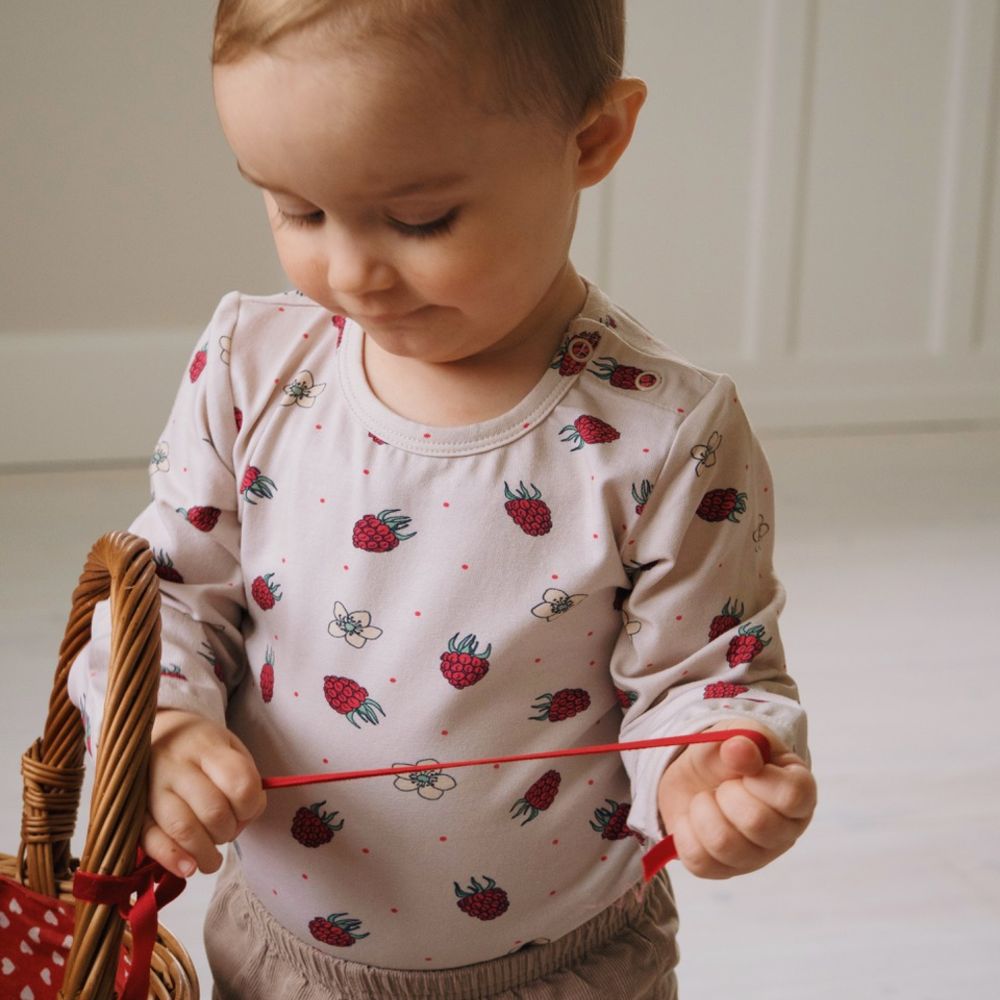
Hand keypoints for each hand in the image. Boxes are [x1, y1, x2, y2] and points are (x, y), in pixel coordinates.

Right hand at [141, 709, 266, 877]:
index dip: (251, 805)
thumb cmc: (201, 747)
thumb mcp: (231, 748)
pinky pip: (150, 840)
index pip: (239, 782)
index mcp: (207, 746)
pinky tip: (188, 867)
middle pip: (213, 810)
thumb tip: (243, 821)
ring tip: (211, 858)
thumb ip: (244, 781)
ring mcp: (150, 787)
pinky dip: (172, 858)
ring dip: (204, 852)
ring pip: (183, 828)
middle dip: (228, 830)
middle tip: (227, 830)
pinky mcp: (133, 810)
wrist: (155, 733)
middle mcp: (176, 765)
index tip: (248, 809)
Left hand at [657, 720, 815, 878]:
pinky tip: (693, 818)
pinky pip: (700, 861)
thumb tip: (739, 749)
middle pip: (757, 823)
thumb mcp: (736, 733)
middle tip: (724, 784)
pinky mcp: (723, 870)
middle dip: (727, 793)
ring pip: (725, 845)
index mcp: (799, 794)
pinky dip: (685, 832)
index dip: (761, 778)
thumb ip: (741, 738)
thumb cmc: (727, 754)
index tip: (745, 767)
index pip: (792, 796)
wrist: (696, 774)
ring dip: (703, 811)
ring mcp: (756, 856)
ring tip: (706, 799)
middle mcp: (785, 831)